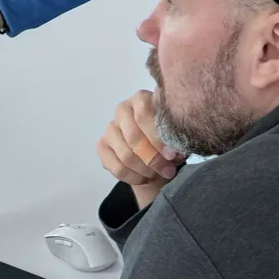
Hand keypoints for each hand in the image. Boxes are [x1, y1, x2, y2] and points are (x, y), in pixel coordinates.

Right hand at [98, 90, 184, 205]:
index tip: (171, 155)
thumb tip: (173, 152)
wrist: (155, 152)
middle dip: (153, 158)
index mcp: (141, 99)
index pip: (143, 114)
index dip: (157, 138)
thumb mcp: (176, 135)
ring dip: (145, 170)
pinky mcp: (102, 146)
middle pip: (133, 137)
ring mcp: (110, 128)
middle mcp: (122, 109)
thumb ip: (175, 139)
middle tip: (168, 170)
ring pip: (126, 155)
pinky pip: (117, 167)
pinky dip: (133, 177)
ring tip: (158, 174)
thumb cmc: (168, 139)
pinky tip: (144, 178)